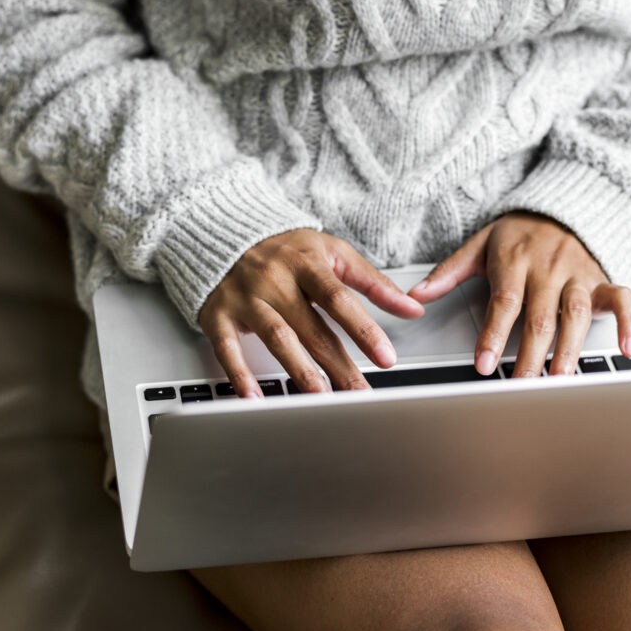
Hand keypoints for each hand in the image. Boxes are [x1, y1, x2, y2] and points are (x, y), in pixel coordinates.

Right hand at [199, 229, 424, 397]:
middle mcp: (275, 279)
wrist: (225, 232)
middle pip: (313, 328)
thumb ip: (373, 283)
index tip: (386, 358)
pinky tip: (255, 397)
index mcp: (307, 263)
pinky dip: (240, 374)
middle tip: (360, 394)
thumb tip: (413, 308)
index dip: (364, 330)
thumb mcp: (334, 253)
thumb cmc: (288, 248)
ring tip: (321, 398)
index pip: (340, 299)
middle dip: (339, 365)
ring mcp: (246, 297)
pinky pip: (228, 347)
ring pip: (277, 338)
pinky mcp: (218, 313)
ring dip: (300, 371)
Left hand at [407, 211, 630, 377]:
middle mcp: (549, 269)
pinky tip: (626, 350)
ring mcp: (578, 275)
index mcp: (515, 261)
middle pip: (541, 317)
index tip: (484, 364)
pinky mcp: (602, 280)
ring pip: (576, 315)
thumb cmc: (517, 235)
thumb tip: (416, 295)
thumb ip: (449, 272)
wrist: (559, 207)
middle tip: (522, 387)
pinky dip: (629, 323)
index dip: (495, 335)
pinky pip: (623, 299)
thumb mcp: (479, 245)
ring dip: (569, 350)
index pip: (505, 302)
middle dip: (531, 356)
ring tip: (559, 380)